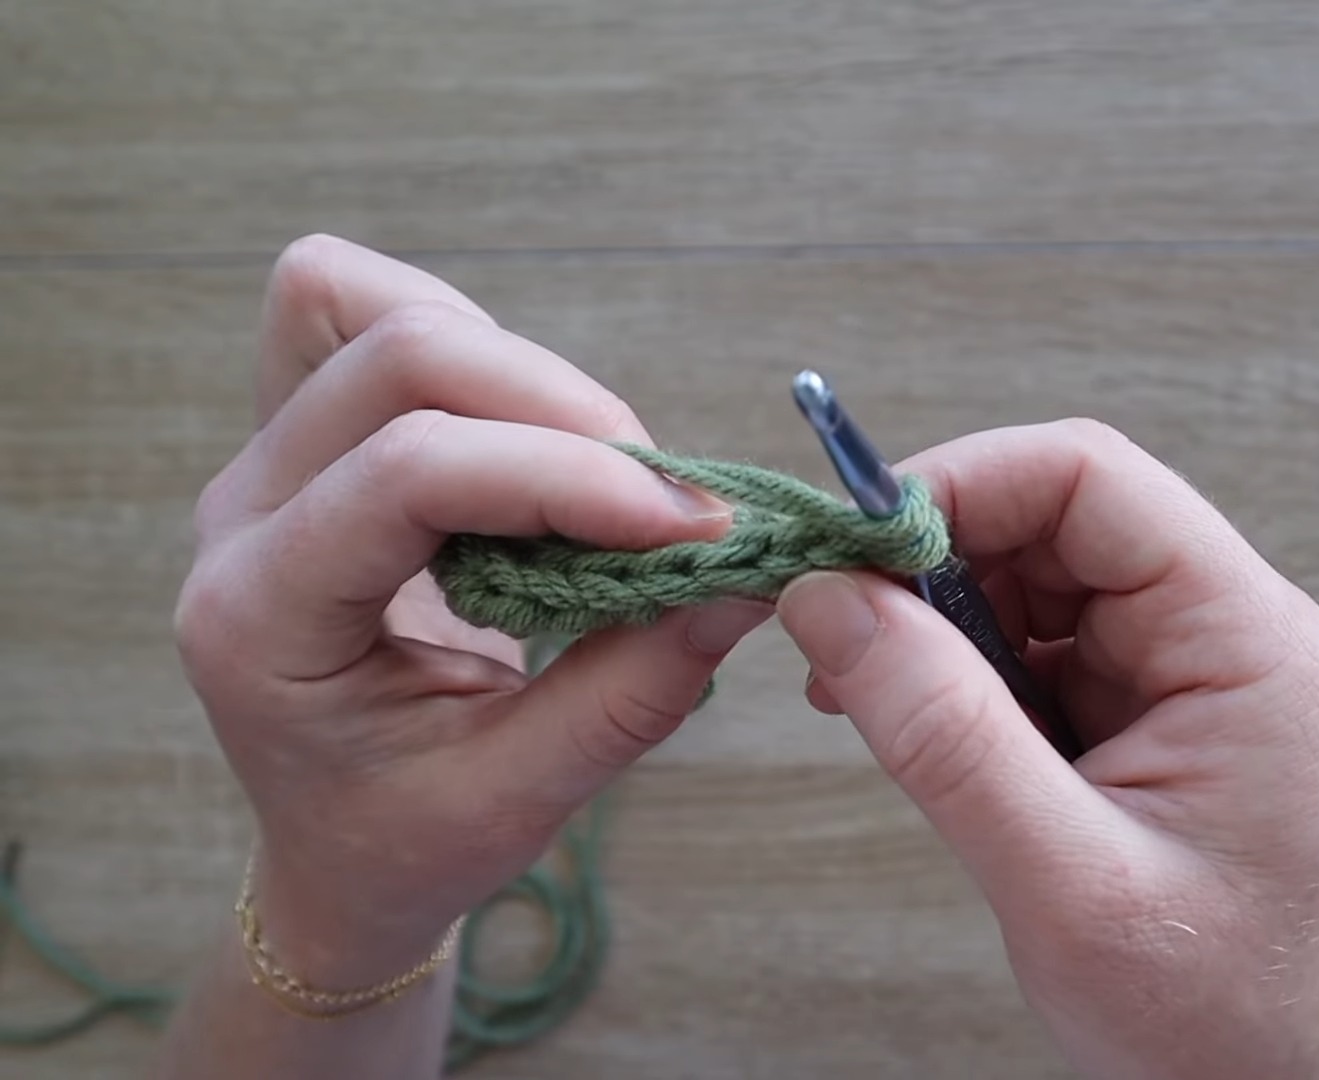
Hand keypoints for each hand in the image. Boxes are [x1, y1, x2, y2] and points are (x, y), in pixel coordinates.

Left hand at [174, 236, 770, 984]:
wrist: (341, 852)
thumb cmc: (411, 840)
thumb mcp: (522, 796)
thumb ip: (634, 690)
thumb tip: (750, 581)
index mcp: (260, 616)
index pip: (408, 473)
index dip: (566, 476)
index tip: (696, 526)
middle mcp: (240, 514)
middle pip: (395, 355)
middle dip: (560, 408)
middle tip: (668, 501)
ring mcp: (263, 459)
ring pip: (369, 305)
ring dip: (516, 367)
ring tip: (599, 466)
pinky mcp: (305, 432)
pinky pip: (358, 311)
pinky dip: (472, 346)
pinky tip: (533, 433)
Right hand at [778, 421, 1318, 1078]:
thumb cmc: (1211, 1022)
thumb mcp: (1064, 882)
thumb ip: (944, 733)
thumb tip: (832, 600)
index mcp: (1249, 645)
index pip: (1094, 479)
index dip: (961, 482)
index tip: (848, 541)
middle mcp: (1229, 638)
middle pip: (1060, 517)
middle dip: (935, 558)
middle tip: (832, 626)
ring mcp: (1191, 678)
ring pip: (1038, 580)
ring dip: (939, 620)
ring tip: (866, 693)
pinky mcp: (1151, 720)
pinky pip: (1038, 649)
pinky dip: (961, 673)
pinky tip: (917, 726)